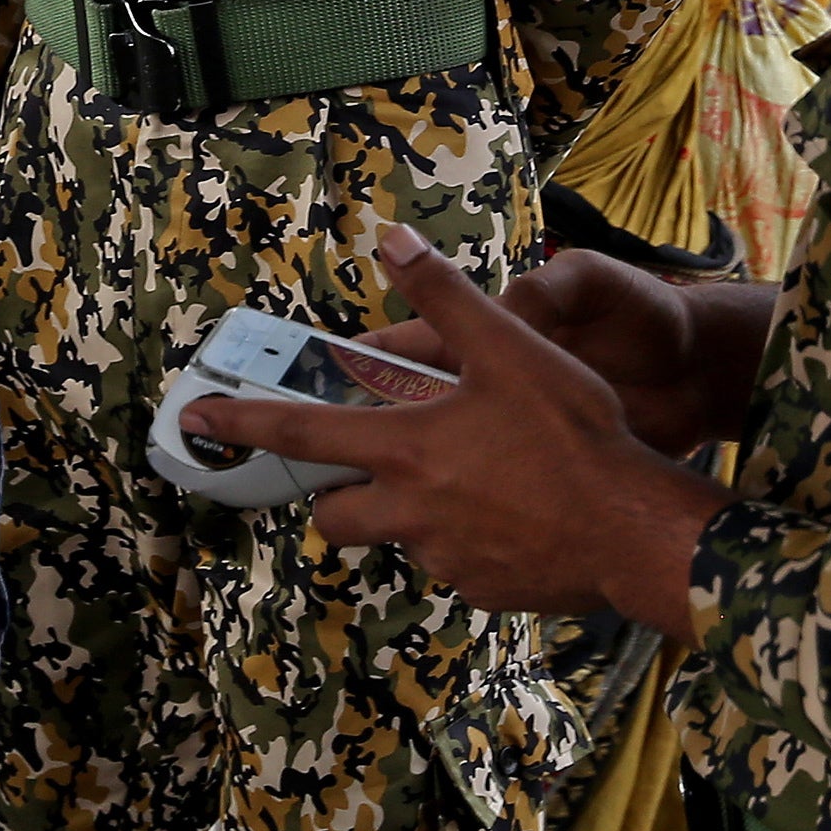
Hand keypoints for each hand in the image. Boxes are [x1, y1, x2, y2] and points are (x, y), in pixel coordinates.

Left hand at [179, 226, 724, 626]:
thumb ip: (446, 295)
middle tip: (378, 465)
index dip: (242, 424)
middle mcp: (408, 511)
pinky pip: (456, 566)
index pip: (299, 435)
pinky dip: (471, 542)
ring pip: (400, 539)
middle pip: (334, 515)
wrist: (635, 531)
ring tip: (477, 481)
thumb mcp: (509, 348)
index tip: (195, 421)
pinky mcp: (481, 592)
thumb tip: (392, 238)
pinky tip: (518, 517)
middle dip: (338, 494)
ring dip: (414, 514)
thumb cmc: (571, 435)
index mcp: (404, 449)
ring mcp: (444, 559)